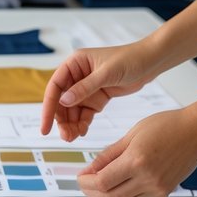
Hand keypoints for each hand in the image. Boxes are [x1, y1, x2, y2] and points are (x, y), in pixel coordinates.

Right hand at [40, 42, 161, 141]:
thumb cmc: (130, 59)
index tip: (45, 127)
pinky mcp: (97, 97)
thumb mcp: (106, 73)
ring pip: (72, 110)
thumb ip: (85, 88)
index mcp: (74, 64)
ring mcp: (86, 88)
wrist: (151, 61)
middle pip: (62, 102)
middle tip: (65, 137)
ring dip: (71, 124)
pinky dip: (82, 123)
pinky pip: (85, 113)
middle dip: (62, 121)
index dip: (48, 108)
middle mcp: (77, 76)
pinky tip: (82, 132)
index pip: (55, 87)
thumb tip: (63, 101)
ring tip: (73, 138)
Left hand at [77, 109, 196, 196]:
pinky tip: (118, 184)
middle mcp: (147, 179)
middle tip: (84, 184)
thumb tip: (89, 170)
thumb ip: (108, 156)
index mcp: (136, 161)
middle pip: (110, 196)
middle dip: (92, 192)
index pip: (101, 182)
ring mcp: (157, 188)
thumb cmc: (166, 126)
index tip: (79, 177)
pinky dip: (123, 195)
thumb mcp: (131, 135)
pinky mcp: (164, 193)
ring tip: (99, 183)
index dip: (86, 183)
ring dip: (106, 195)